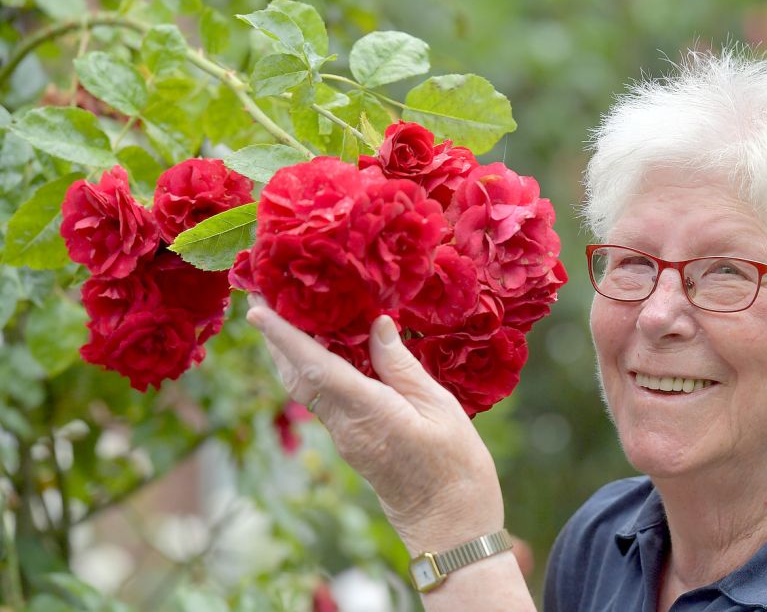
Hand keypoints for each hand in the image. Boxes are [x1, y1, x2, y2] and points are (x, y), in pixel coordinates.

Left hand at [246, 297, 504, 553]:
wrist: (450, 527)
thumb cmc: (456, 468)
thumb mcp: (441, 407)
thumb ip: (402, 366)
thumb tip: (376, 325)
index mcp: (367, 412)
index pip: (315, 368)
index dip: (283, 337)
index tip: (255, 310)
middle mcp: (345, 425)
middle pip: (296, 377)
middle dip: (274, 337)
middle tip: (259, 294)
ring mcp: (345, 436)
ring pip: (303, 387)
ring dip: (287, 351)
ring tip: (281, 312)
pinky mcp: (351, 441)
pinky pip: (321, 396)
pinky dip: (310, 366)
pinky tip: (320, 346)